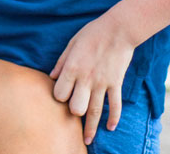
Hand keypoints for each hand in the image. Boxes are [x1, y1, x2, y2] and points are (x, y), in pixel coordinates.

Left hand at [49, 14, 135, 145]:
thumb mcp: (71, 44)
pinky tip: (111, 128)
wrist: (118, 29)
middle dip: (73, 112)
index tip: (62, 95)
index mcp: (72, 68)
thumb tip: (51, 77)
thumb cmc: (92, 33)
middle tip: (73, 113)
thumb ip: (61, 62)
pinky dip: (114, 118)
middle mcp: (86, 79)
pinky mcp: (116, 84)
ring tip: (88, 141)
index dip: (59, 97)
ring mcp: (102, 83)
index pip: (60, 94)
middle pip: (77, 108)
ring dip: (91, 128)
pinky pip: (115, 105)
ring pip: (95, 112)